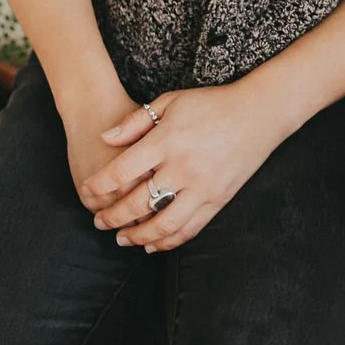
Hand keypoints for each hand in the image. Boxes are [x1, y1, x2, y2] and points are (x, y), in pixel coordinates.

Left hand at [79, 82, 282, 252]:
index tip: (87, 192)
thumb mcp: (170, 101)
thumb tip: (105, 138)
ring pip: (163, 225)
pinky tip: (152, 243)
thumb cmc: (211, 103)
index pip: (123, 171)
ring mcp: (203, 187)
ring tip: (122, 239)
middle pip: (138, 203)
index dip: (100, 186)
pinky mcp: (218, 200)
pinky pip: (189, 229)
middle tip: (98, 222)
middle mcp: (183, 168)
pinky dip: (168, 242)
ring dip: (138, 236)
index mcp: (167, 140)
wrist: (257, 113)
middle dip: (113, 217)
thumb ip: (135, 122)